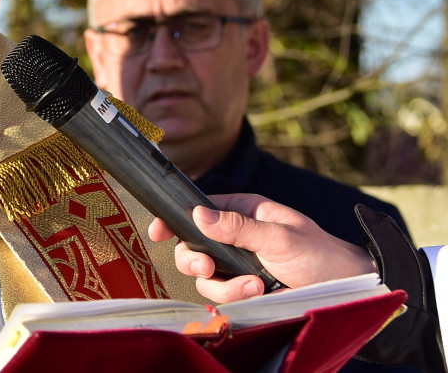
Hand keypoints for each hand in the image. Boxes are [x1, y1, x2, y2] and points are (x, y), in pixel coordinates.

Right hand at [148, 193, 376, 302]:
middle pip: (191, 244)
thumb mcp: (279, 235)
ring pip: (204, 274)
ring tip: (252, 284)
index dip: (175, 218)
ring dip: (223, 283)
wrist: (345, 290)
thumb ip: (238, 227)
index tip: (158, 231)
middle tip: (207, 266)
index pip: (198, 209)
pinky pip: (220, 294)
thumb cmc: (319, 253)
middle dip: (193, 257)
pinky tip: (257, 291)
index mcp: (241, 211)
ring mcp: (236, 264)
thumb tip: (198, 214)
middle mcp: (234, 236)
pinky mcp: (242, 289)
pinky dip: (234, 296)